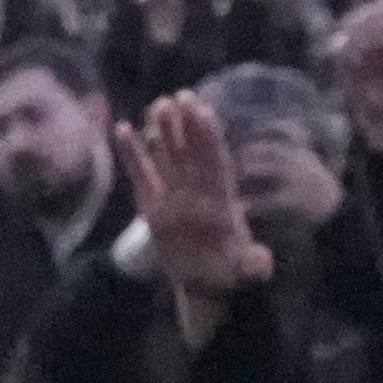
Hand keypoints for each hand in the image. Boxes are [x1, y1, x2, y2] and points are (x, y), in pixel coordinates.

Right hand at [120, 89, 263, 328]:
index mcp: (221, 201)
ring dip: (162, 132)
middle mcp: (198, 192)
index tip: (202, 109)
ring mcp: (174, 196)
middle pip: (191, 153)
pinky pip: (140, 175)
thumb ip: (252, 266)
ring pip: (168, 157)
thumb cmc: (229, 274)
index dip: (209, 136)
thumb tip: (261, 262)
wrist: (206, 286)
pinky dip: (131, 154)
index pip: (215, 162)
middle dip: (185, 125)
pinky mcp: (152, 206)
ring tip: (157, 104)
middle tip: (177, 96)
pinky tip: (122, 128)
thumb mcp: (243, 273)